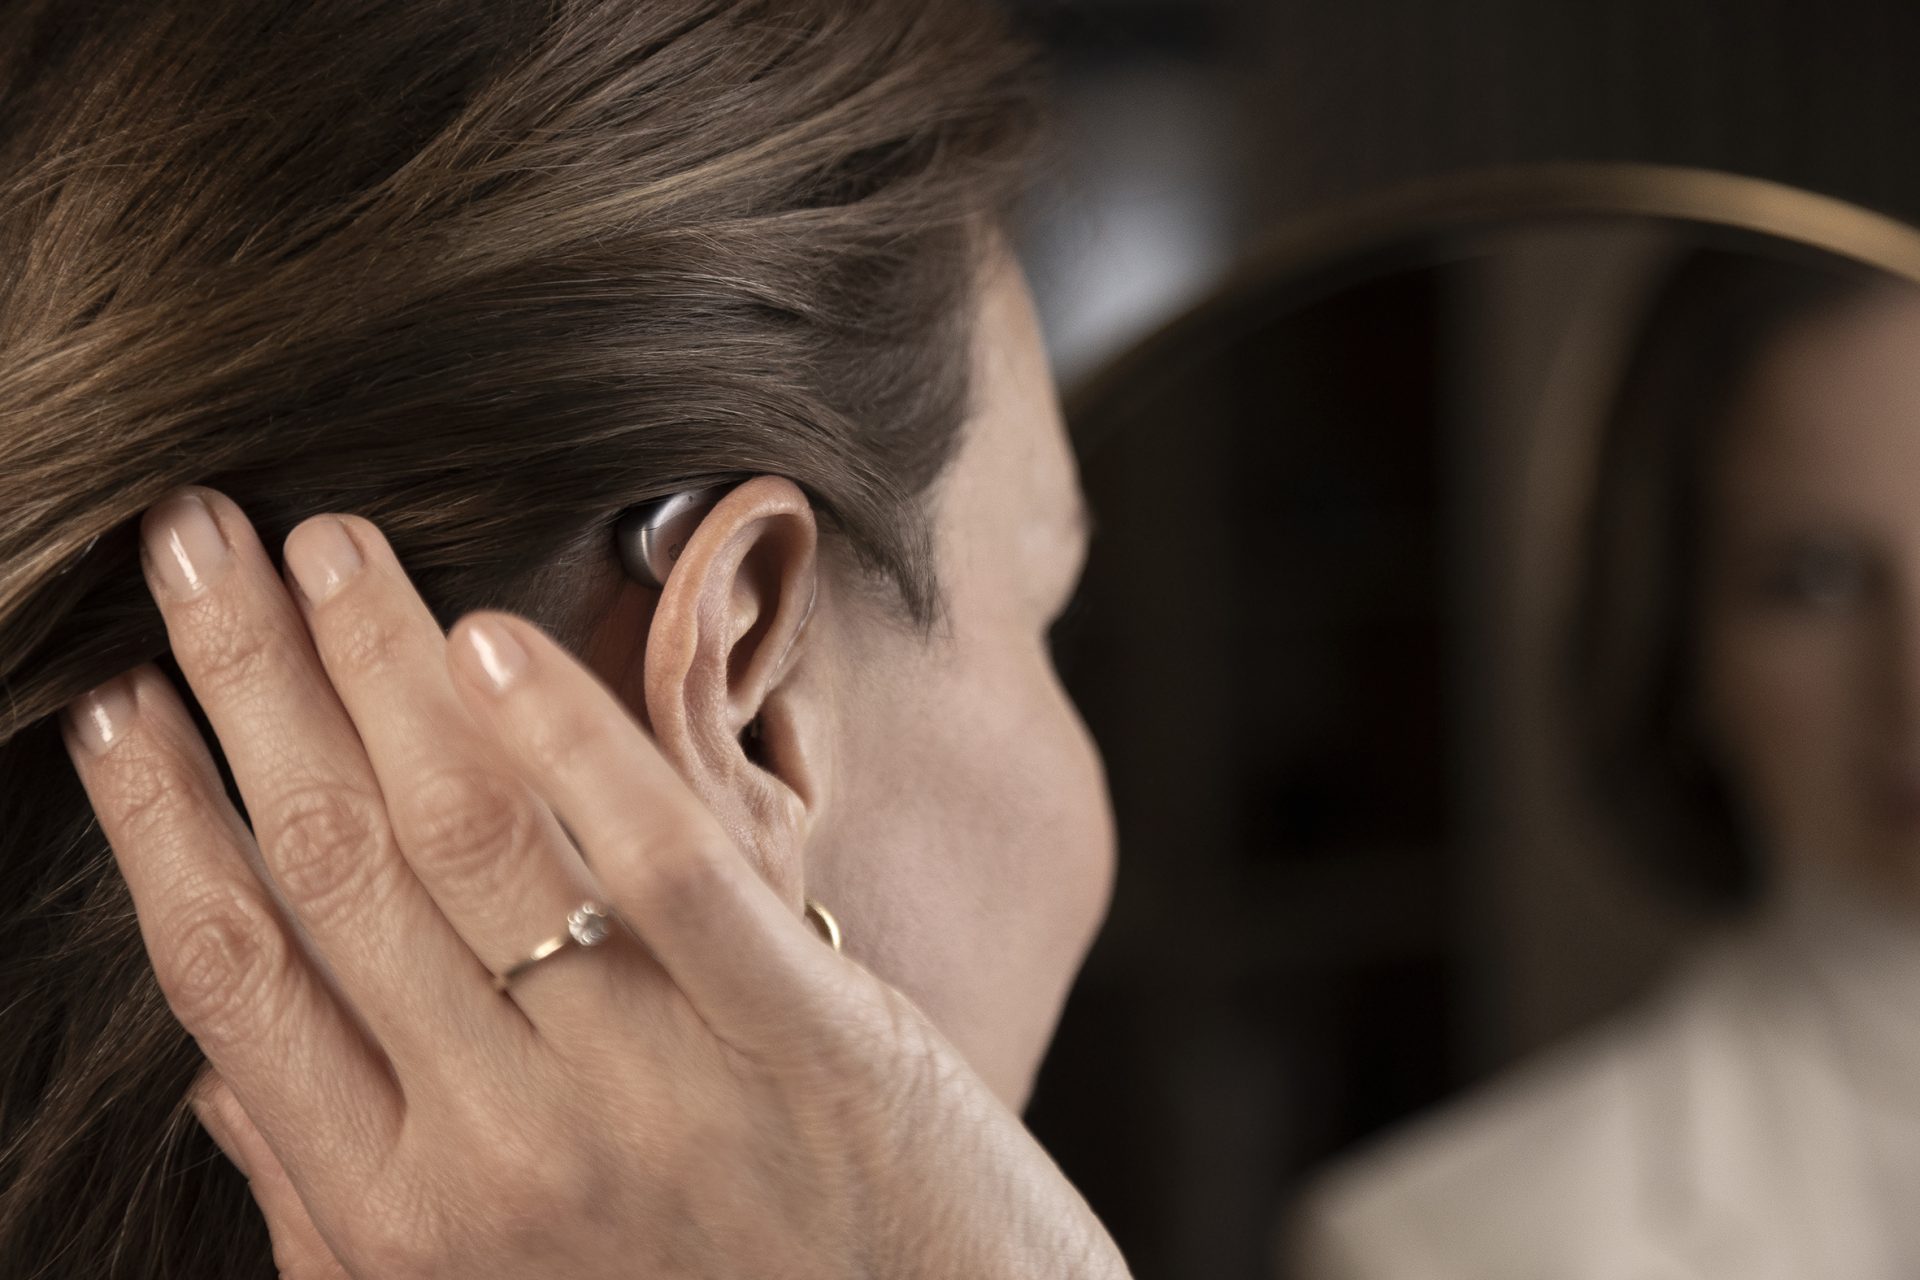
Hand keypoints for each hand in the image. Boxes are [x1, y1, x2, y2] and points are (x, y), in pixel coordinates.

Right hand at [59, 486, 1128, 1279]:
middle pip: (333, 867)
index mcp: (398, 1217)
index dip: (159, 820)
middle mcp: (500, 1154)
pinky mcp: (797, 1036)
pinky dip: (577, 741)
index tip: (118, 702)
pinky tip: (499, 640)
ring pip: (473, 839)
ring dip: (383, 668)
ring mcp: (650, 1090)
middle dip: (247, 685)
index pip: (235, 975)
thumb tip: (222, 1076)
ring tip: (325, 547)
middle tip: (196, 547)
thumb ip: (339, 1207)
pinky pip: (662, 863)